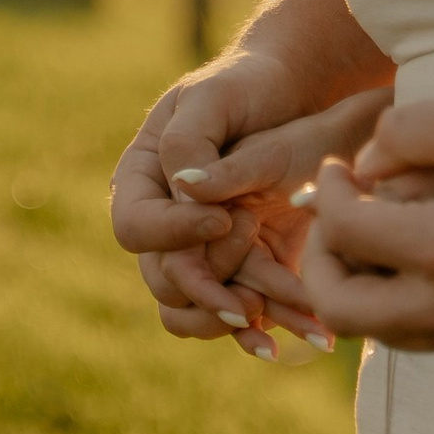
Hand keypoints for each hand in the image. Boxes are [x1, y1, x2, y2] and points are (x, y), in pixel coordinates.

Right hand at [110, 58, 367, 356]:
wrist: (299, 99)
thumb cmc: (248, 87)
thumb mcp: (217, 97)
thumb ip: (192, 142)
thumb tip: (185, 191)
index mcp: (141, 179)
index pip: (134, 227)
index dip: (174, 232)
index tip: (226, 218)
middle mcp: (162, 224)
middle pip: (162, 280)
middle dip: (206, 290)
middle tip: (249, 296)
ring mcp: (198, 251)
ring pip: (190, 312)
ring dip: (227, 324)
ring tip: (267, 324)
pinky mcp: (237, 270)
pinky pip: (231, 316)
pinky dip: (254, 333)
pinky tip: (280, 346)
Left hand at [292, 94, 433, 376]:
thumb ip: (405, 131)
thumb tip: (358, 168)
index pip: (345, 234)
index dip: (326, 197)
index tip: (336, 176)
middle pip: (344, 311)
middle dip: (322, 265)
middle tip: (333, 227)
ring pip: (393, 333)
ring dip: (375, 289)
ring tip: (384, 240)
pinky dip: (430, 307)